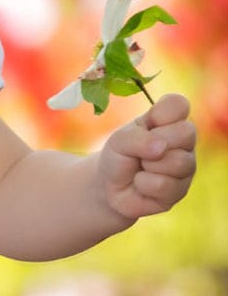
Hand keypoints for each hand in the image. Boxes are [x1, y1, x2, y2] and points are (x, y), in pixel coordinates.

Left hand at [97, 93, 196, 221]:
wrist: (110, 186)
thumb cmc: (119, 156)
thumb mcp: (119, 140)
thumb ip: (138, 138)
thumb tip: (161, 147)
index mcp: (170, 121)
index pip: (179, 104)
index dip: (163, 112)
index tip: (150, 122)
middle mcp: (184, 142)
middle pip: (186, 132)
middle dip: (154, 142)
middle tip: (141, 151)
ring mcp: (186, 167)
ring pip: (178, 162)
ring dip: (148, 166)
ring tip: (141, 168)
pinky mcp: (180, 191)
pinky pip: (164, 185)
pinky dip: (144, 184)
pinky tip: (142, 184)